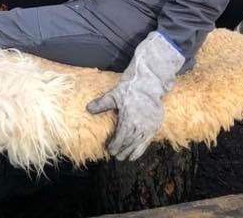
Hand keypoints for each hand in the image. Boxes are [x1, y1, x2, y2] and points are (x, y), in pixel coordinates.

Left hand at [87, 32, 183, 160]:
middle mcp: (139, 124)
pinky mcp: (154, 126)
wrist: (149, 84)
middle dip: (122, 150)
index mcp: (128, 118)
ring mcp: (148, 126)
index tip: (109, 149)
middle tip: (115, 156)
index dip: (115, 144)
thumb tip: (88, 109)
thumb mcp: (114, 94)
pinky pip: (147, 142)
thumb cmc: (129, 89)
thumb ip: (101, 103)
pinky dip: (141, 150)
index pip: (121, 136)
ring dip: (130, 152)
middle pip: (129, 142)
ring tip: (124, 158)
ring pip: (138, 143)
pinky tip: (135, 156)